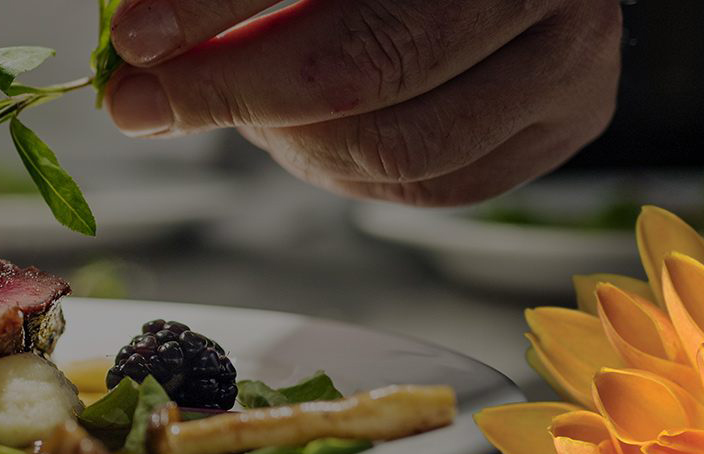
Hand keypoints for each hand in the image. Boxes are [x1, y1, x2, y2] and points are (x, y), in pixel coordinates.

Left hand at [104, 0, 620, 205]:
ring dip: (288, 143)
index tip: (134, 40)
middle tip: (141, 104)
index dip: (214, 8)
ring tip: (235, 109)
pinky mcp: (568, 119)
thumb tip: (140, 43)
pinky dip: (348, 174)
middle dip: (230, 95)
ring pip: (398, 149)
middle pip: (364, 67)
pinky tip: (305, 135)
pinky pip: (435, 185)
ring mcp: (569, 56)